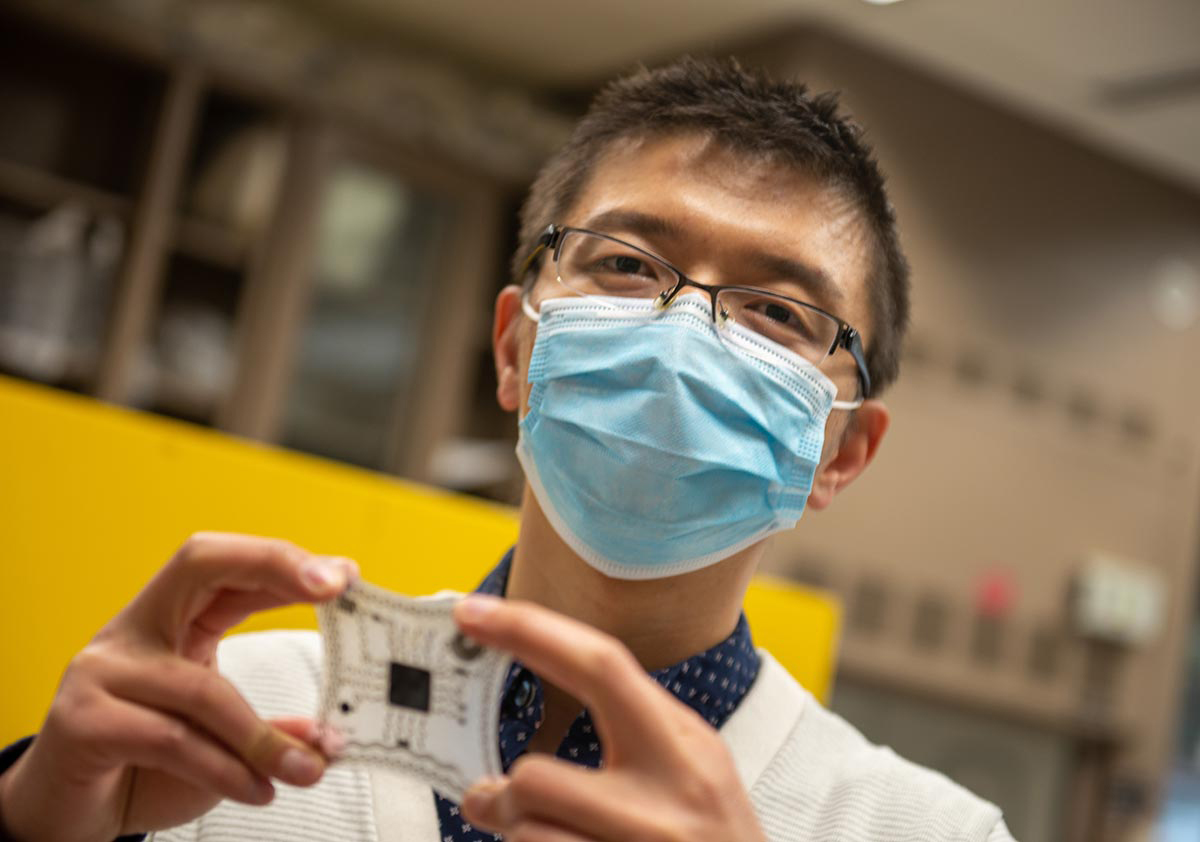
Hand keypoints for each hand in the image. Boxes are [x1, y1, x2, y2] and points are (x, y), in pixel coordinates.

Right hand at [0, 533, 356, 841]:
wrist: (63, 816)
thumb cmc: (142, 765)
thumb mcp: (218, 740)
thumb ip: (266, 729)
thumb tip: (329, 738)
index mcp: (168, 618)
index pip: (225, 565)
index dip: (284, 562)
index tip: (345, 574)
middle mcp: (132, 630)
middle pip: (201, 563)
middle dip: (275, 567)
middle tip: (335, 587)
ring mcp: (101, 670)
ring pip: (203, 688)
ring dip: (264, 737)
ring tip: (308, 769)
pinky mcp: (83, 722)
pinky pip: (172, 739)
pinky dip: (226, 769)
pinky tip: (258, 791)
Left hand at [452, 595, 766, 841]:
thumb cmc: (716, 840)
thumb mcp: (693, 768)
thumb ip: (628, 729)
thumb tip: (534, 704)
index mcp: (686, 746)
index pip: (601, 666)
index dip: (529, 631)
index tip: (475, 613)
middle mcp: (668, 802)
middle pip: (535, 776)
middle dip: (502, 792)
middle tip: (491, 799)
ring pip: (525, 836)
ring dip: (522, 839)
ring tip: (552, 840)